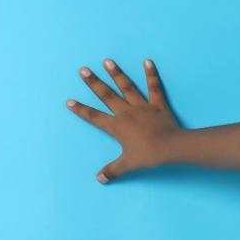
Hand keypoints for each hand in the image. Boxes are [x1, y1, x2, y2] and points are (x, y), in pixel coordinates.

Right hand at [66, 57, 181, 182]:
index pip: (94, 117)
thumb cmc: (148, 155)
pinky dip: (151, 74)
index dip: (81, 110)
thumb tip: (100, 179)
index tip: (69, 101)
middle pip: (107, 95)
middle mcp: (126, 112)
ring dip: (116, 74)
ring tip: (108, 61)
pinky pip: (154, 87)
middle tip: (83, 70)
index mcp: (117, 127)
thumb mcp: (128, 165)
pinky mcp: (158, 104)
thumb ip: (113, 170)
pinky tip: (147, 61)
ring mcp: (142, 106)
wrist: (170, 147)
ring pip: (127, 87)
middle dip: (94, 82)